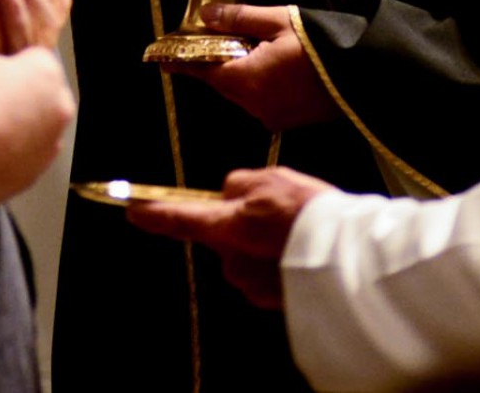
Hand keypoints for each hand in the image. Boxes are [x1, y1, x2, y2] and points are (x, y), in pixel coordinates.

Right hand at [0, 44, 74, 205]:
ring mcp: (50, 144)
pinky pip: (27, 161)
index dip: (13, 67)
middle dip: (23, 99)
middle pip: (45, 97)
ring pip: (39, 132)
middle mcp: (59, 107)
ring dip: (21, 131)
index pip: (37, 61)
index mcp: (47, 71)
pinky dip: (12, 158)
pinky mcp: (35, 174)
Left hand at [127, 166, 337, 308]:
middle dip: (242, 224)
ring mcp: (251, 285)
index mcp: (226, 227)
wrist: (347, 260)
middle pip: (224, 236)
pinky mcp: (271, 300)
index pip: (181, 218)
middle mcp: (231, 261)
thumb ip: (240, 185)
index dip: (155, 213)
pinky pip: (267, 273)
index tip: (132, 210)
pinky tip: (303, 251)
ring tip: (300, 230)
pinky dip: (279, 263)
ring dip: (264, 244)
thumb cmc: (309, 214)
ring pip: (247, 255)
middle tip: (281, 210)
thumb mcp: (272, 179)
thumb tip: (229, 194)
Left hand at [174, 4, 337, 131]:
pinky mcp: (291, 119)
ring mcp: (274, 116)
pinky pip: (262, 99)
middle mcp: (256, 105)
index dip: (182, 62)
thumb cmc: (323, 46)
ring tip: (248, 45)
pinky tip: (270, 63)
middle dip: (216, 61)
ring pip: (243, 91)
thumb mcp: (278, 22)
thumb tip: (208, 15)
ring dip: (239, 71)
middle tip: (211, 39)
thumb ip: (239, 18)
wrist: (366, 74)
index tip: (161, 58)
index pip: (204, 71)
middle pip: (224, 82)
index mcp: (248, 81)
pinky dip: (258, 82)